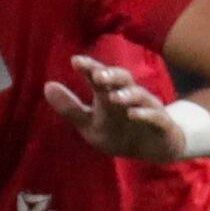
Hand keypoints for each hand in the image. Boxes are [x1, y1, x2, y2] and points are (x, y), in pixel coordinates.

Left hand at [43, 55, 188, 163]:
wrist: (153, 149)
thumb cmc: (118, 132)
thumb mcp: (89, 124)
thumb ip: (70, 108)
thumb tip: (47, 86)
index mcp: (109, 94)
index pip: (99, 76)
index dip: (89, 67)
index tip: (75, 61)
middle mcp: (130, 96)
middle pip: (122, 79)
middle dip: (111, 75)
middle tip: (97, 75)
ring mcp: (148, 108)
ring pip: (140, 96)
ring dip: (128, 95)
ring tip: (115, 97)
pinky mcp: (162, 124)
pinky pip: (156, 116)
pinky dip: (145, 114)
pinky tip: (134, 114)